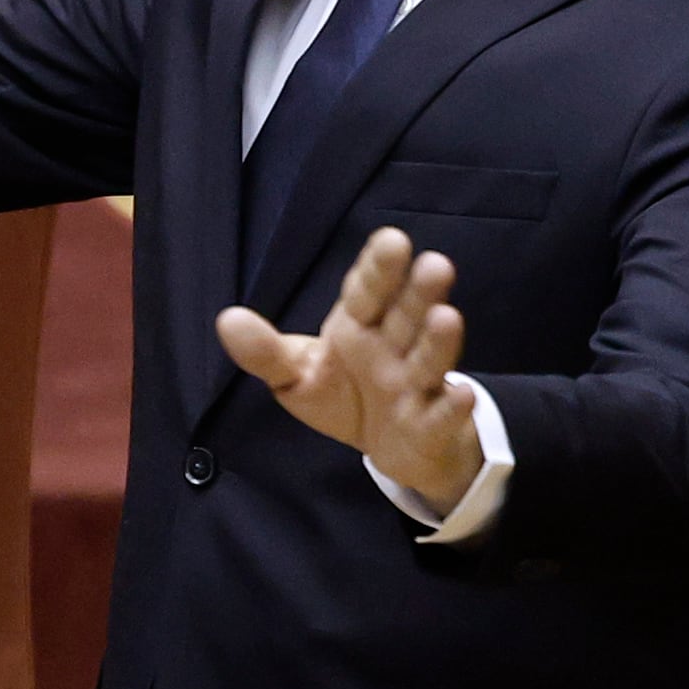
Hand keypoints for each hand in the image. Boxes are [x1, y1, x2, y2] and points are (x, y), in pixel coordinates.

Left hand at [214, 227, 486, 515]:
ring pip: (428, 359)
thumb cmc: (343, 396)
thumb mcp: (297, 375)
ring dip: (438, 340)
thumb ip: (265, 352)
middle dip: (420, 291)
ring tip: (448, 317)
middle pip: (407, 315)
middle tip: (436, 263)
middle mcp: (393, 347)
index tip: (391, 240)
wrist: (387, 447)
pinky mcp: (430, 425)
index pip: (367, 292)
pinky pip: (440, 414)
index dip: (379, 268)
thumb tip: (227, 320)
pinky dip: (451, 406)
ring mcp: (416, 385)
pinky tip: (461, 394)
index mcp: (359, 325)